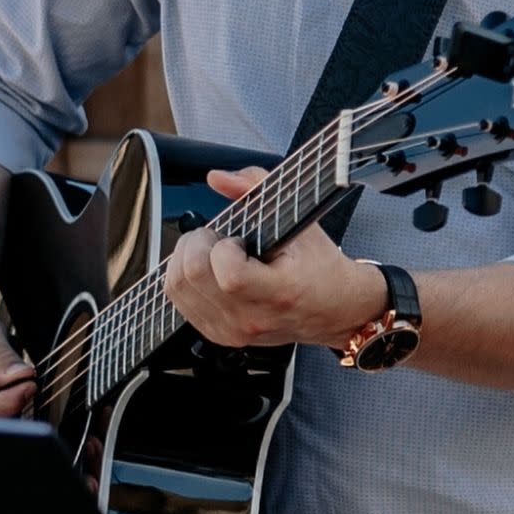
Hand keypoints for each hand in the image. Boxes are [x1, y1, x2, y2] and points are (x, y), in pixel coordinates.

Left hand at [162, 167, 390, 350]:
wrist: (335, 309)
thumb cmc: (321, 266)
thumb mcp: (300, 218)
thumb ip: (258, 187)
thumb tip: (217, 178)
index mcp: (278, 294)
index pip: (230, 275)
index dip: (224, 248)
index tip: (238, 240)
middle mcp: (252, 319)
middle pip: (192, 276)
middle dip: (196, 243)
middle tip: (217, 237)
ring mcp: (232, 332)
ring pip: (177, 289)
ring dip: (185, 258)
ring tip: (210, 251)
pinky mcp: (220, 336)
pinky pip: (180, 302)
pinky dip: (185, 278)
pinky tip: (206, 268)